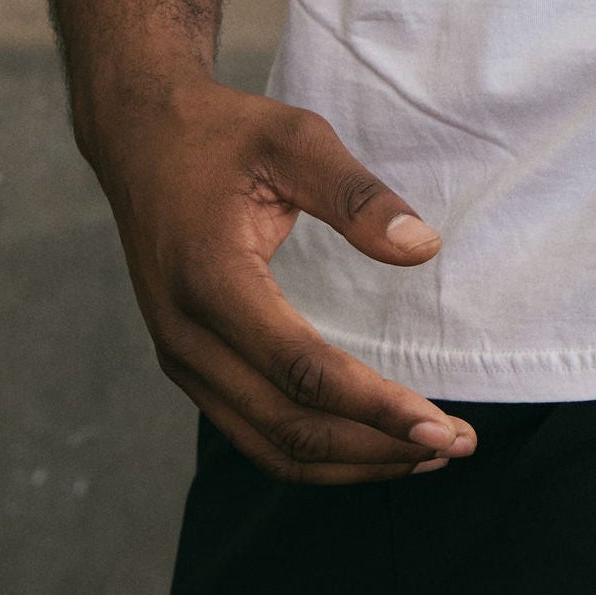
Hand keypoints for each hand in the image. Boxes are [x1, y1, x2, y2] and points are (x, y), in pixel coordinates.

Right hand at [90, 76, 478, 483]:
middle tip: (455, 446)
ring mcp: (181, 359)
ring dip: (349, 461)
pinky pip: (252, 430)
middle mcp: (187, 338)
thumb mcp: (294, 140)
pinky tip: (364, 442)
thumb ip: (357, 196)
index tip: (441, 426)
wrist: (140, 137)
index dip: (374, 407)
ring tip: (423, 456)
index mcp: (211, 282)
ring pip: (269, 445)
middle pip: (289, 427)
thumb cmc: (222, 133)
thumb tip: (424, 248)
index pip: (303, 371)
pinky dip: (311, 450)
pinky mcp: (188, 364)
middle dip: (376, 447)